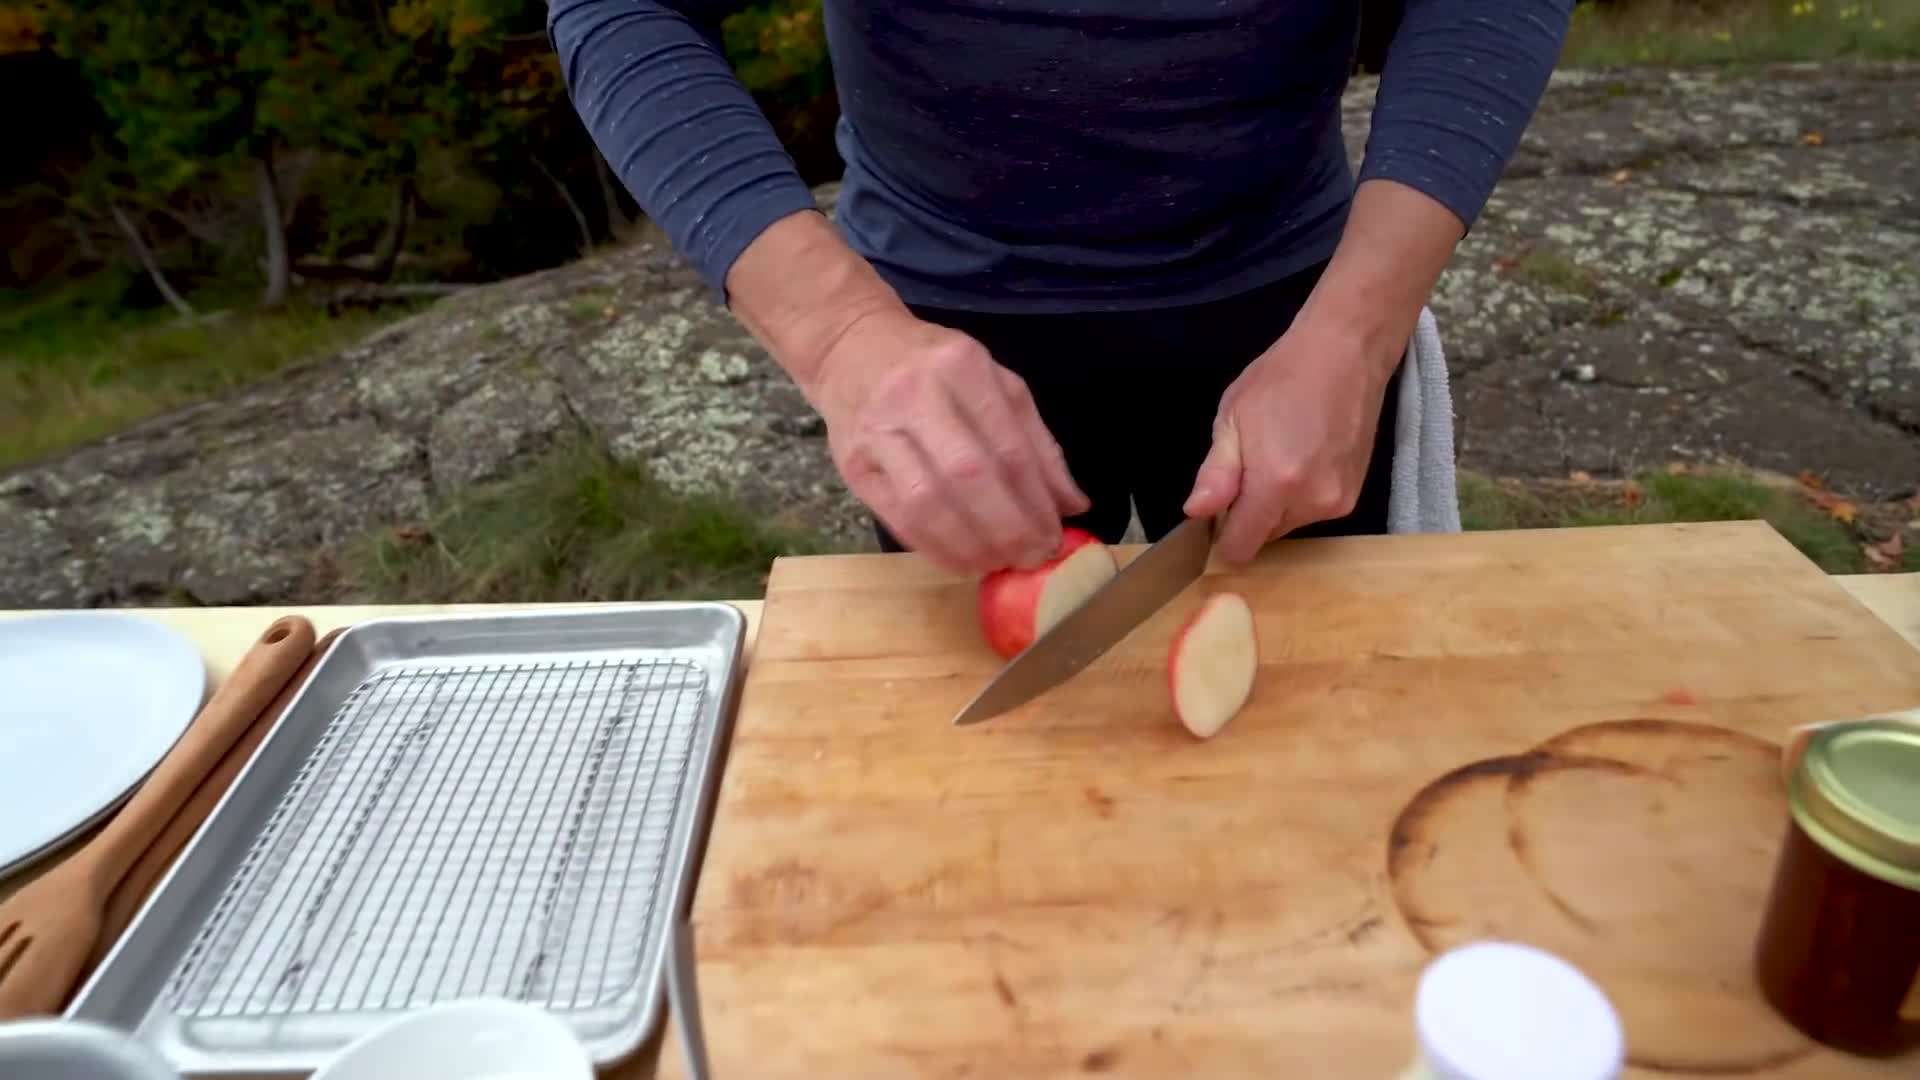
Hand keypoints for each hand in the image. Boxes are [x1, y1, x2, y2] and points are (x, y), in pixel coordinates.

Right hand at [721, 210, 1087, 573]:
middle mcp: (916, 395)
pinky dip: (934, 547)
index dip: (1036, 502)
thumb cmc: (933, 367)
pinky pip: (897, 517)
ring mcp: (878, 431)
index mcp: (962, 368)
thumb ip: (1036, 441)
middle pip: (968, 476)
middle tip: (1031, 558)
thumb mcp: (995, 382)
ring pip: (928, 503)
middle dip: (1007, 529)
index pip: (1008, 447)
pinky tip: (961, 560)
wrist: (849, 347)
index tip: (1055, 537)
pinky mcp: (851, 464)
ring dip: (970, 545)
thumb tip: (1072, 504)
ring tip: (997, 564)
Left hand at [1182, 318, 1396, 564]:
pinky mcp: (1355, 494)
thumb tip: (1196, 513)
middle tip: (1250, 465)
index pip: (1241, 547)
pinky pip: (1313, 510)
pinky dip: (1301, 495)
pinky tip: (1304, 456)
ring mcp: (1339, 501)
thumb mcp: (1232, 419)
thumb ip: (1216, 475)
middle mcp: (1312, 502)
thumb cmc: (1282, 378)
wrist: (1345, 353)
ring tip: (1281, 453)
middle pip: (1265, 536)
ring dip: (1276, 505)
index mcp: (1276, 484)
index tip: (1217, 512)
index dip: (1222, 537)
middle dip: (1250, 514)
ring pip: (1289, 524)